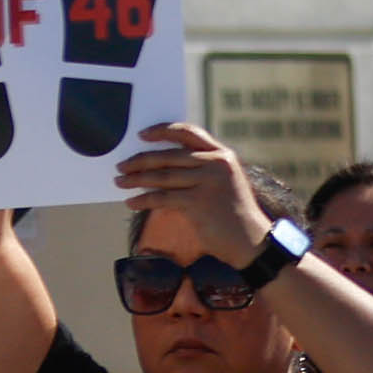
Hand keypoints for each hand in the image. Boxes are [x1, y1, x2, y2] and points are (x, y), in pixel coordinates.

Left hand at [114, 123, 270, 266]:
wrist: (252, 241)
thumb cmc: (232, 214)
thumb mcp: (223, 182)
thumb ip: (199, 169)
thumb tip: (157, 165)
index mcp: (222, 154)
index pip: (188, 132)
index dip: (162, 131)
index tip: (142, 135)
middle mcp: (216, 164)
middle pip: (169, 156)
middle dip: (140, 160)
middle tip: (121, 165)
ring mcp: (207, 182)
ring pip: (162, 176)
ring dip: (136, 180)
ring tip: (120, 182)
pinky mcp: (198, 203)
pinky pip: (162, 197)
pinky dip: (143, 200)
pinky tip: (132, 202)